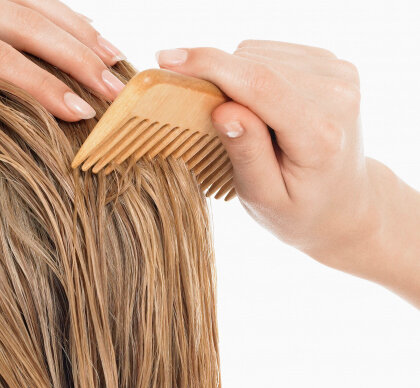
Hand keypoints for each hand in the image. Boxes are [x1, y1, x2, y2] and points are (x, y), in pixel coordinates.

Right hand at [155, 40, 375, 268]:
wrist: (346, 204)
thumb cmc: (300, 209)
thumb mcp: (264, 198)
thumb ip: (246, 153)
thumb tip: (222, 109)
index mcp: (319, 135)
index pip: (260, 85)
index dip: (210, 66)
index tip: (166, 60)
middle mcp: (338, 96)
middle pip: (254, 65)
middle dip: (218, 82)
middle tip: (212, 123)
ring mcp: (340, 75)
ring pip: (258, 54)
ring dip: (236, 79)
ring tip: (247, 121)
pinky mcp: (333, 64)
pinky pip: (270, 53)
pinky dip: (252, 73)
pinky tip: (260, 106)